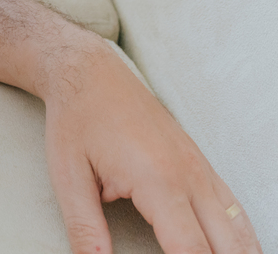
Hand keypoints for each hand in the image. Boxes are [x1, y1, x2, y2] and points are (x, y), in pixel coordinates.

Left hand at [44, 43, 260, 253]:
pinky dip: (241, 238)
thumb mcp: (68, 176)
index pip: (191, 251)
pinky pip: (234, 208)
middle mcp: (190, 176)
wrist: (90, 73)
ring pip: (240, 229)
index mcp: (158, 181)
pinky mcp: (201, 164)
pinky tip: (236, 252)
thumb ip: (85, 228)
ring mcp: (201, 168)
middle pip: (225, 247)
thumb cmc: (76, 121)